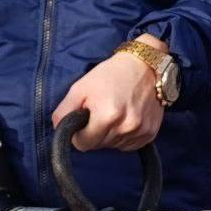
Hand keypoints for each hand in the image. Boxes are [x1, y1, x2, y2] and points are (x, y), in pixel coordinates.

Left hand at [51, 35, 165, 151]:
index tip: (85, 120)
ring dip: (110, 134)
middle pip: (99, 146)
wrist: (145, 65)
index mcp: (107, 116)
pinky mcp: (151, 133)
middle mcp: (126, 127)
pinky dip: (124, 136)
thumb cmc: (111, 74)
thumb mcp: (80, 87)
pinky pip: (129, 145)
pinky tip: (126, 118)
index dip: (80, 133)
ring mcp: (140, 131)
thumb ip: (64, 112)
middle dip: (95, 133)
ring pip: (113, 146)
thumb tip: (60, 131)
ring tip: (115, 112)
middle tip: (101, 111)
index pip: (83, 145)